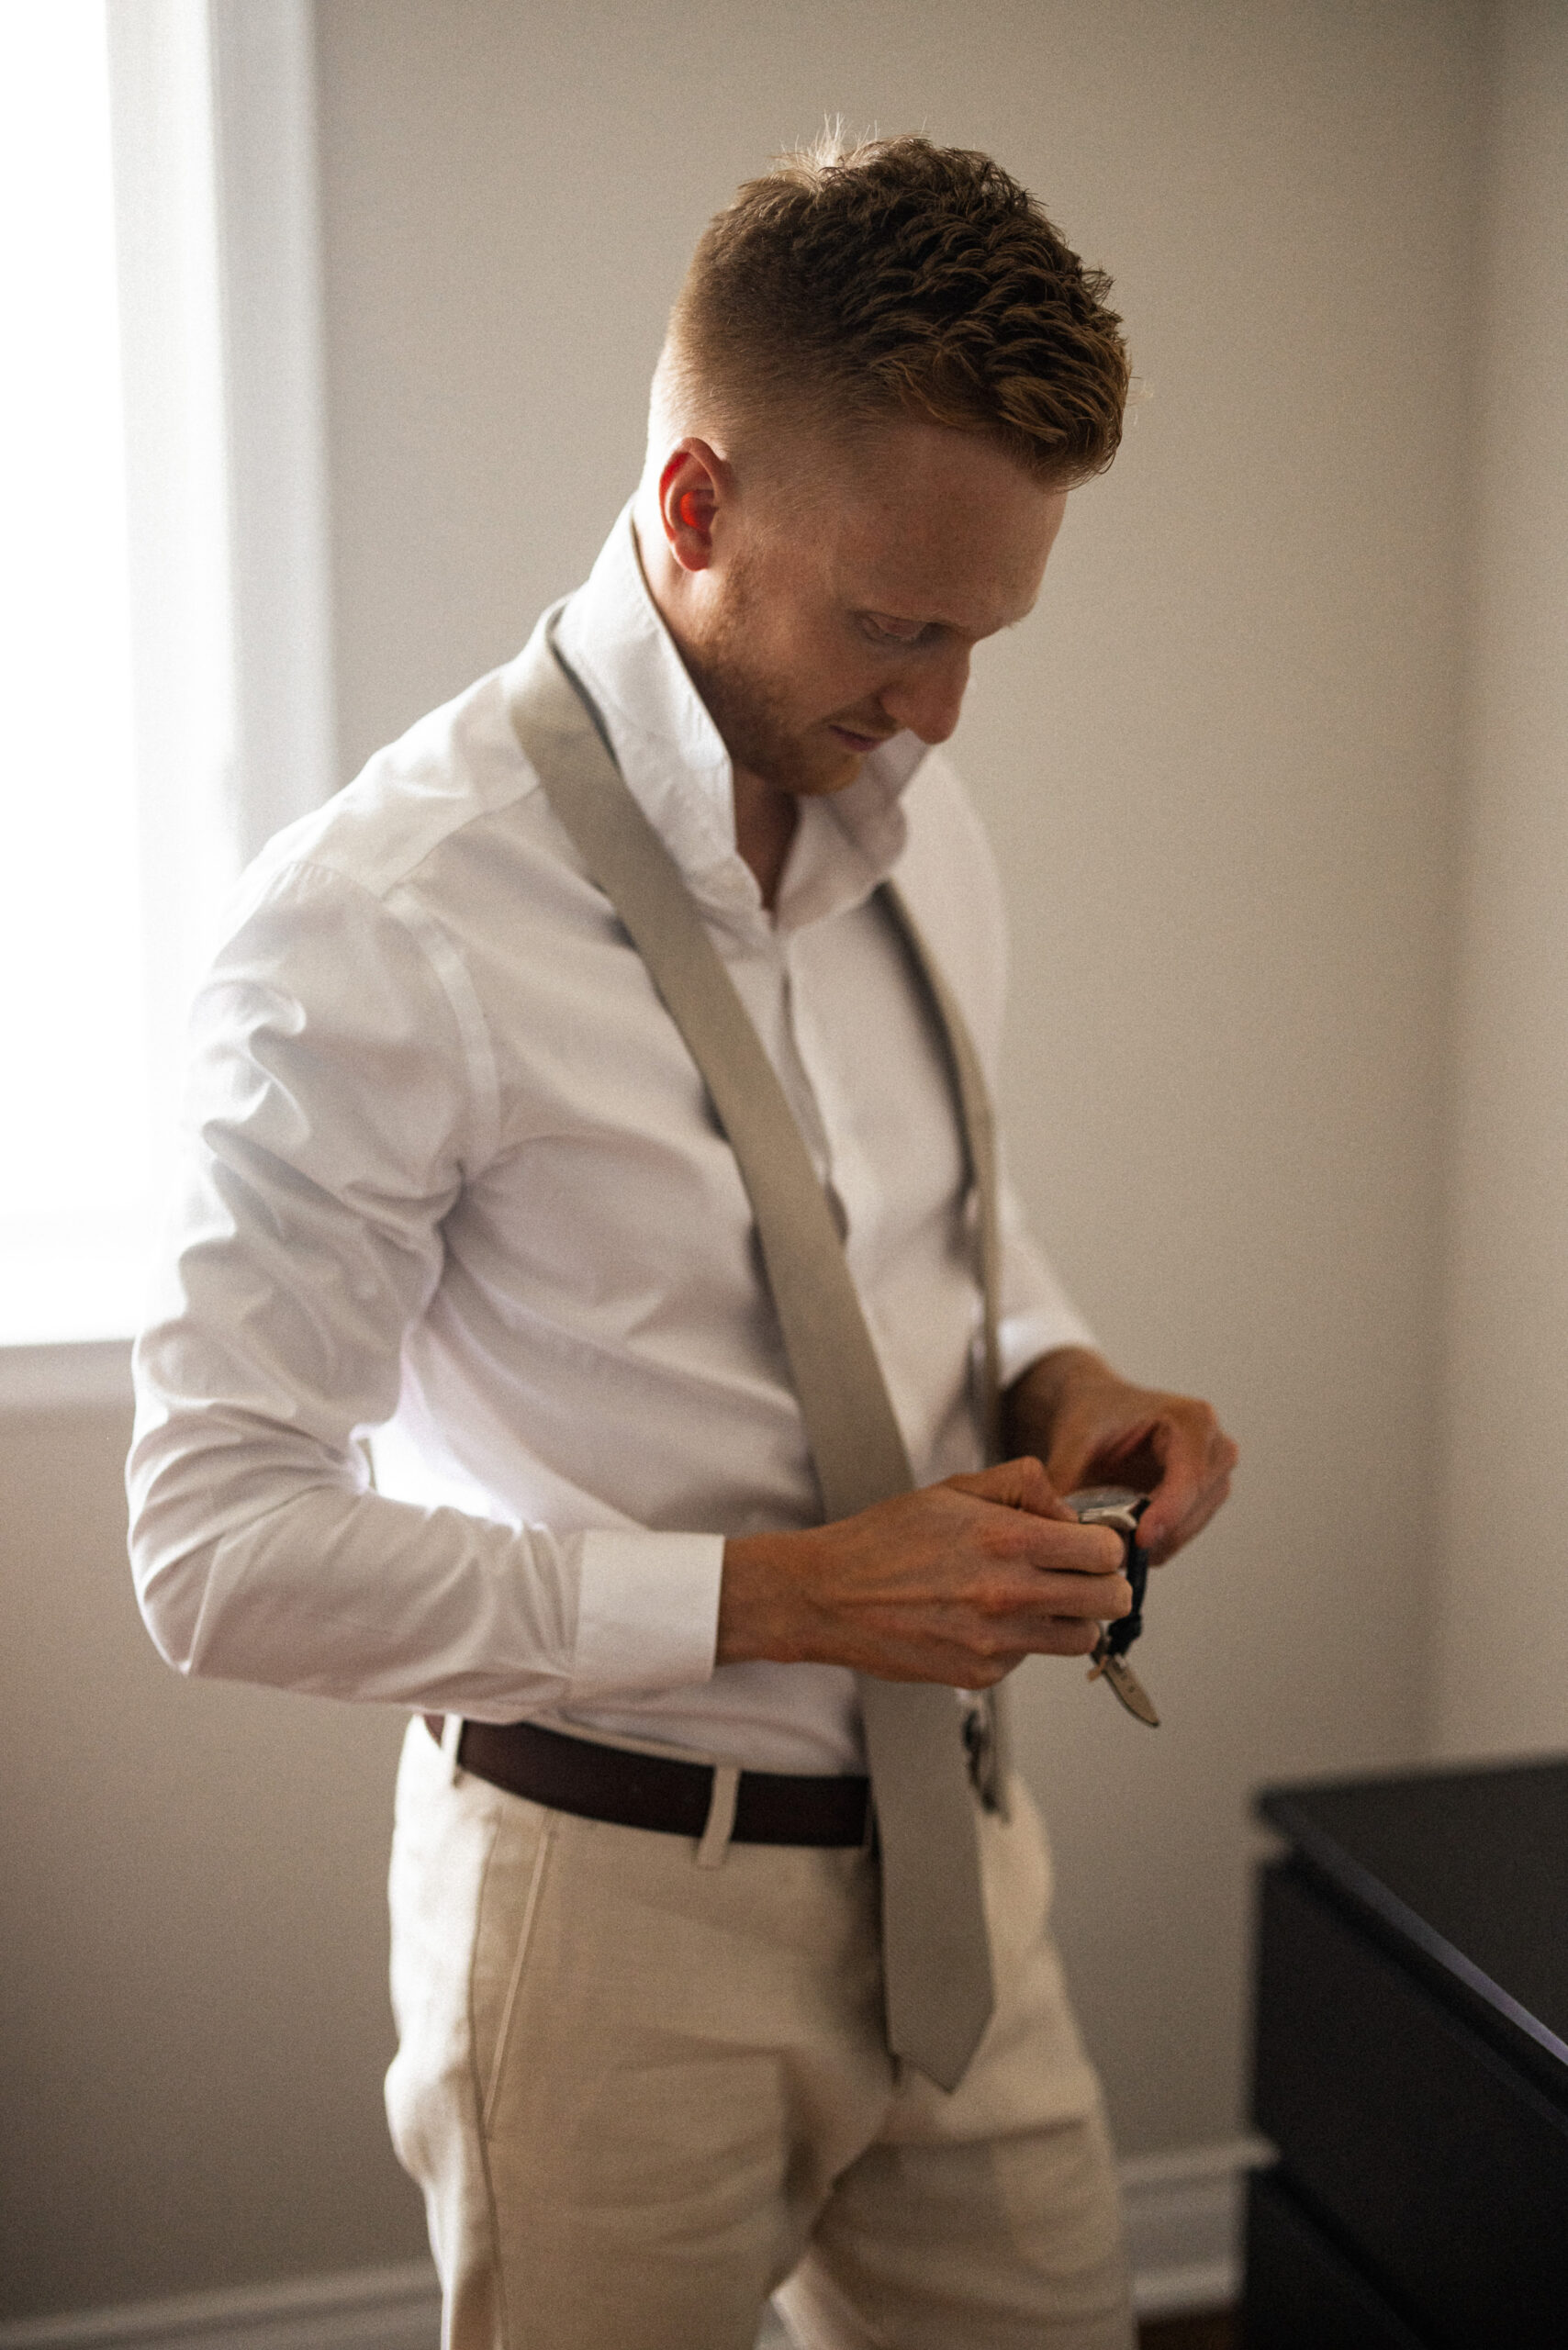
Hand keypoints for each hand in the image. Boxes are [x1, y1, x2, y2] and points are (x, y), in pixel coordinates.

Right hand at [718, 1455, 1130, 1685]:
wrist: (828, 1596)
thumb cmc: (885, 1540)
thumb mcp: (954, 1490)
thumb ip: (1023, 1486)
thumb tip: (1069, 1509)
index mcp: (1007, 1541)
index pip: (1105, 1552)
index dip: (1104, 1544)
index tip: (1089, 1542)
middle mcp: (1009, 1595)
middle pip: (1110, 1600)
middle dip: (1103, 1583)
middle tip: (1080, 1573)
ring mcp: (996, 1643)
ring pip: (1082, 1638)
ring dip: (1072, 1618)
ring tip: (1038, 1598)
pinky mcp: (980, 1675)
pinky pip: (1030, 1658)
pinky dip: (1022, 1640)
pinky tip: (986, 1619)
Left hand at [1003, 1346, 1236, 1562]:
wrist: (1100, 1407)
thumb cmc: (1091, 1415)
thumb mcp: (1073, 1439)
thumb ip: (1066, 1479)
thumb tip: (1064, 1528)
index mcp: (1192, 1420)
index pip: (1191, 1477)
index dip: (1168, 1513)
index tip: (1138, 1541)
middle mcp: (1216, 1446)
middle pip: (1195, 1507)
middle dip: (1155, 1533)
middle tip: (1110, 1548)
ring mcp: (1217, 1474)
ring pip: (1191, 1527)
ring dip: (1153, 1542)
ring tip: (1109, 1541)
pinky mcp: (1208, 1496)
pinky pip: (1184, 1533)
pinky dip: (1155, 1542)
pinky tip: (1122, 1536)